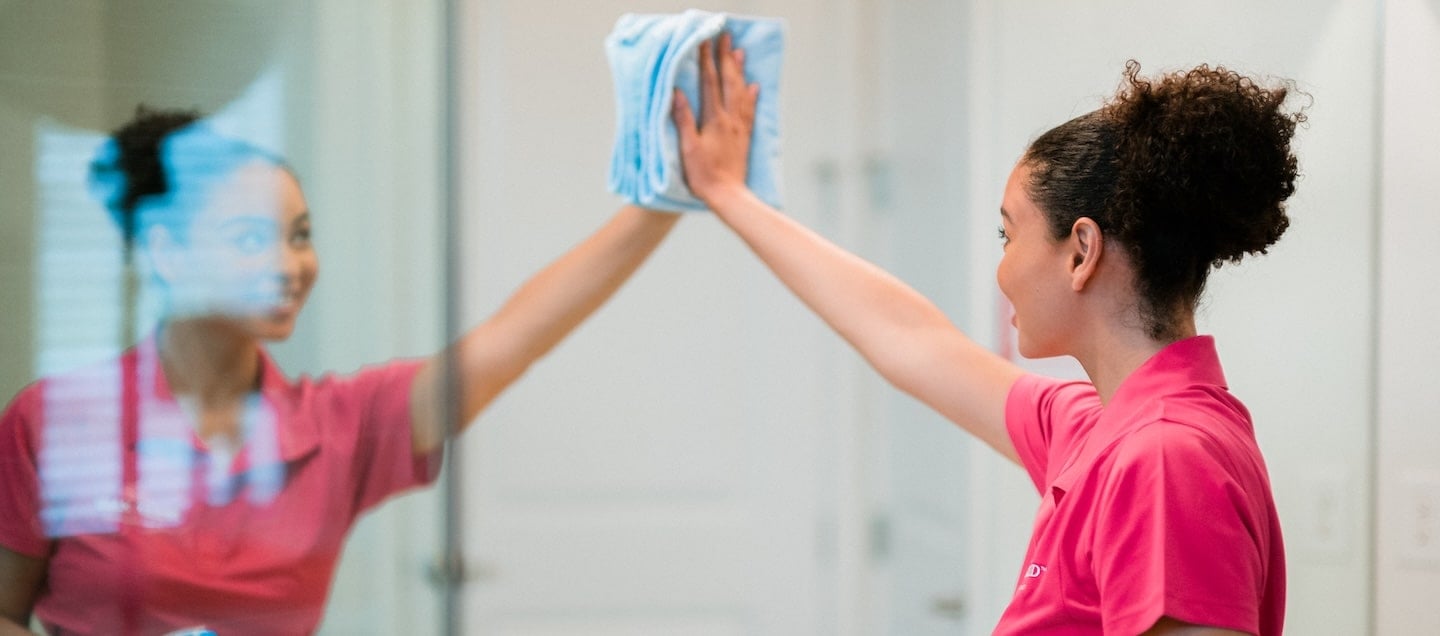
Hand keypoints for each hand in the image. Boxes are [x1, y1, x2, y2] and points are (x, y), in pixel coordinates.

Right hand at [672, 32, 760, 205]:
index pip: (709, 82)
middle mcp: (730, 118)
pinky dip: (751, 97)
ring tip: (740, 53)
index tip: (704, 40)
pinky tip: (754, 87)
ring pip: (741, 92)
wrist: (729, 195)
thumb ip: (684, 119)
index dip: (706, 60)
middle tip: (726, 37)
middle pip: (728, 81)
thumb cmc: (704, 174)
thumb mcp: (688, 147)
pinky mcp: (744, 137)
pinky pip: (749, 111)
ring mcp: (739, 127)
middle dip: (726, 57)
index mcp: (714, 119)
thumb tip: (678, 93)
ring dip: (739, 71)